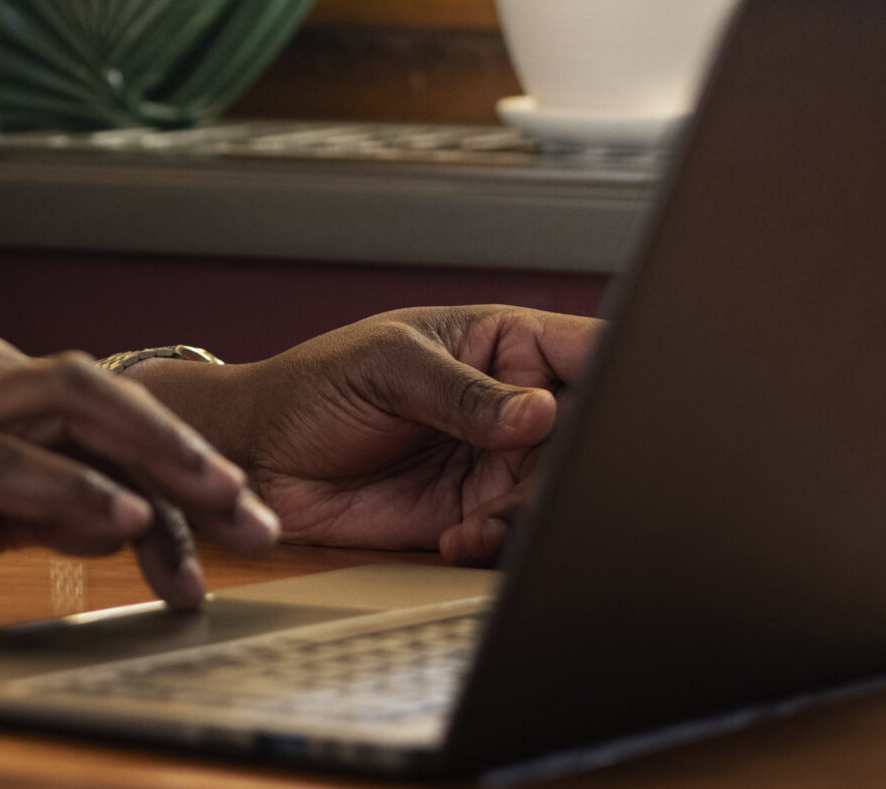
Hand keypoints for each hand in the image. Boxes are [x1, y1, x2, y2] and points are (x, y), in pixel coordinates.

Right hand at [0, 334, 280, 633]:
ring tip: (218, 513)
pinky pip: (7, 467)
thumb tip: (130, 517)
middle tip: (255, 511)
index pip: (98, 409)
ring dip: (155, 463)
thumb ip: (40, 502)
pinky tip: (123, 523)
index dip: (176, 459)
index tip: (239, 521)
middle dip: (187, 448)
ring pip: (68, 410)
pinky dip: (73, 491)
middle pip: (98, 391)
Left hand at [136, 306, 598, 564]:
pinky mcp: (475, 513)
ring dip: (532, 513)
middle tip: (549, 480)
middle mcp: (514, 403)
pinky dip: (498, 543)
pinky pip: (516, 534)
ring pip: (559, 491)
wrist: (260, 457)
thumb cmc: (314, 385)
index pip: (590, 350)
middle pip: (591, 433)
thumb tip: (541, 412)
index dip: (625, 373)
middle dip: (581, 462)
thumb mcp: (385, 368)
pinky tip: (459, 538)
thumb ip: (461, 393)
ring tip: (479, 522)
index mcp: (504, 343)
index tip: (626, 408)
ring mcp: (499, 462)